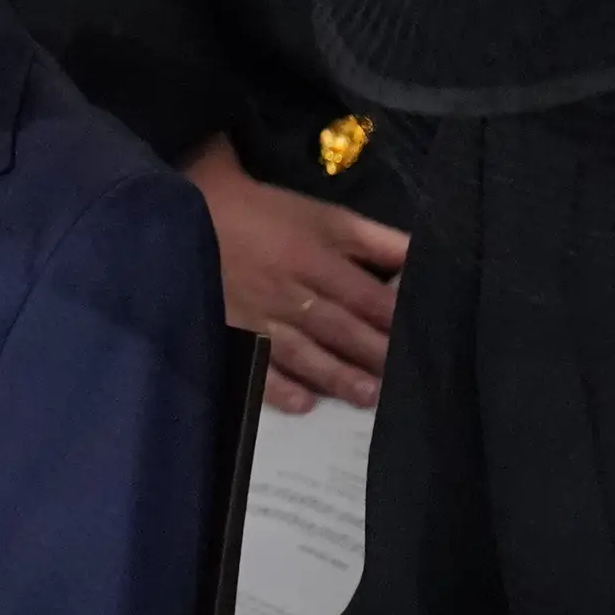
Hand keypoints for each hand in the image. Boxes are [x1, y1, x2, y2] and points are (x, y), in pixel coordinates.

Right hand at [187, 140, 406, 414]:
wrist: (190, 210)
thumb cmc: (267, 213)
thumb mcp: (326, 216)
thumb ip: (376, 239)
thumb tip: (423, 259)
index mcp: (315, 258)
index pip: (365, 297)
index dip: (394, 320)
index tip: (422, 341)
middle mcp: (289, 291)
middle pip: (338, 328)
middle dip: (371, 354)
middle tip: (402, 383)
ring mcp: (256, 314)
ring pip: (302, 350)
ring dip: (335, 375)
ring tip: (366, 398)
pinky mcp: (226, 328)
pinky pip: (253, 361)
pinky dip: (278, 385)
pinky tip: (303, 404)